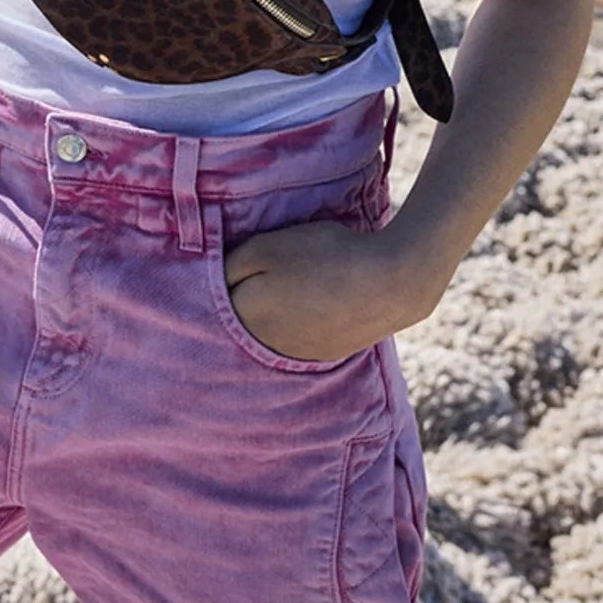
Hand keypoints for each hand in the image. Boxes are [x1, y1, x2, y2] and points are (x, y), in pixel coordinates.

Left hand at [223, 219, 428, 361]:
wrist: (389, 284)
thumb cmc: (323, 257)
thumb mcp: (266, 247)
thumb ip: (231, 265)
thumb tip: (213, 279)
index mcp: (247, 317)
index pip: (215, 302)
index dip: (222, 278)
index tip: (228, 265)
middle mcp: (266, 345)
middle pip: (240, 321)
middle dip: (242, 299)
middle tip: (259, 273)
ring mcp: (297, 354)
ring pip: (268, 331)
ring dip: (271, 312)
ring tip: (289, 286)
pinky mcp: (324, 354)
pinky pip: (296, 338)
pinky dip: (297, 321)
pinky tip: (311, 301)